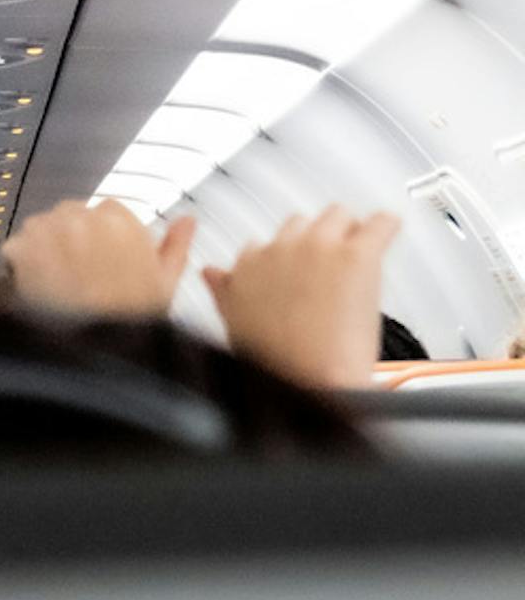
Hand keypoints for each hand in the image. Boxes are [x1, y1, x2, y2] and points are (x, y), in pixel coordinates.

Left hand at [2, 199, 195, 318]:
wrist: (92, 346)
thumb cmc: (129, 318)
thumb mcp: (165, 282)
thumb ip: (176, 245)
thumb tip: (186, 221)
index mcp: (119, 220)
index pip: (106, 209)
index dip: (102, 234)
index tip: (102, 254)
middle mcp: (81, 218)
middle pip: (70, 214)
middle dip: (72, 237)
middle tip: (79, 270)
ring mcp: (48, 231)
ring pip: (41, 227)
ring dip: (45, 246)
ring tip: (58, 279)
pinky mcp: (22, 248)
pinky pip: (16, 247)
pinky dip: (21, 263)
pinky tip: (37, 284)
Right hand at [203, 206, 400, 389]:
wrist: (310, 384)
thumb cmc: (276, 363)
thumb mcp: (236, 323)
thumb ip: (225, 291)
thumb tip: (212, 273)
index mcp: (248, 265)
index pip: (267, 243)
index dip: (287, 259)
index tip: (299, 275)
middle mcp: (280, 248)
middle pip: (304, 222)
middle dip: (319, 241)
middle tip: (333, 271)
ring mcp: (318, 248)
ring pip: (340, 216)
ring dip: (350, 234)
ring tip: (360, 263)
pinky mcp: (355, 255)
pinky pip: (381, 223)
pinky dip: (387, 229)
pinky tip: (387, 240)